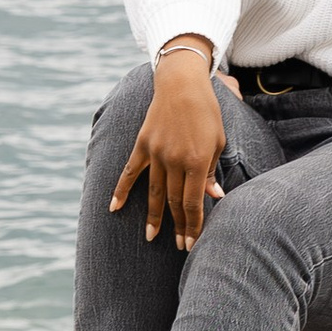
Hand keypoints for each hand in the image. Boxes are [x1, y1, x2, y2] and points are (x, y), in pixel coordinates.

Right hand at [111, 47, 228, 248]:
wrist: (182, 83)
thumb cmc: (207, 112)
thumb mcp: (217, 141)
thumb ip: (211, 171)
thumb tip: (214, 197)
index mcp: (196, 161)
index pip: (193, 202)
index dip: (193, 225)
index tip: (193, 242)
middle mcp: (174, 160)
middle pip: (174, 202)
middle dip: (177, 227)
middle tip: (180, 247)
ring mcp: (155, 153)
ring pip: (154, 193)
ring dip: (154, 217)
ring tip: (152, 238)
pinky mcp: (142, 145)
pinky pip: (130, 172)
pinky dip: (121, 191)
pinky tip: (113, 208)